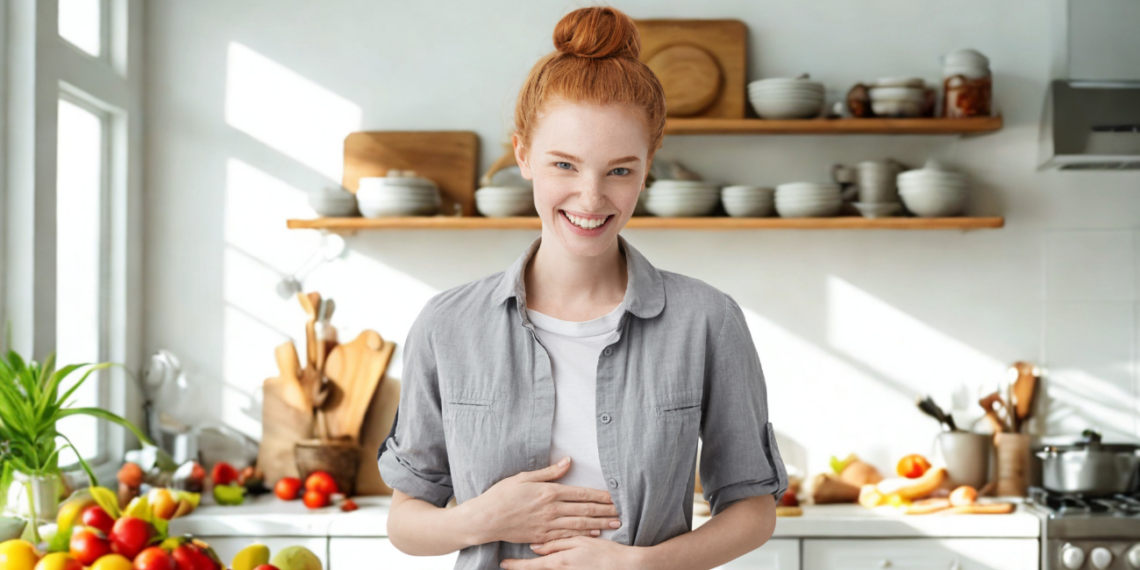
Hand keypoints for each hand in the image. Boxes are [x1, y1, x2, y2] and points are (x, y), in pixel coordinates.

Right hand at [465, 456, 621, 544]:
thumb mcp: (524, 477)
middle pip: (585, 510)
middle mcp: (551, 509)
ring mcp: (548, 525)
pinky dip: (583, 534)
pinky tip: (594, 533)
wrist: (485, 519)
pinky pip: (567, 536)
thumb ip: (549, 472)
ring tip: (615, 523)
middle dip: (606, 510)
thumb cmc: (501, 495)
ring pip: (580, 524)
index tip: (615, 496)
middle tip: (623, 511)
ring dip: (600, 523)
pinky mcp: (542, 536)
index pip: (581, 493)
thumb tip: (567, 461)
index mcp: (549, 492)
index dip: (600, 496)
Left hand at [502, 536, 642, 568]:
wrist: (624, 567)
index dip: (516, 565)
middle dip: (522, 568)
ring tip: (522, 565)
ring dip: (536, 567)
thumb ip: (557, 544)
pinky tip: (547, 563)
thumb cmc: (604, 552)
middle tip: (508, 564)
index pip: (532, 565)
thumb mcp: (580, 542)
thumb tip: (536, 547)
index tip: (503, 564)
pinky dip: (550, 568)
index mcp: (560, 561)